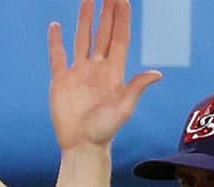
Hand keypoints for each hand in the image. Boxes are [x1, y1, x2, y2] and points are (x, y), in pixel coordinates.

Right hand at [48, 0, 160, 149]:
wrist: (81, 145)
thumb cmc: (104, 130)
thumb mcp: (124, 109)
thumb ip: (136, 88)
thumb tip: (157, 74)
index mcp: (114, 72)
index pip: (119, 38)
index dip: (121, 19)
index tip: (122, 0)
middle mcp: (97, 69)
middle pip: (103, 34)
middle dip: (107, 13)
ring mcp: (79, 73)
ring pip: (83, 40)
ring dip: (86, 20)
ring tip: (88, 0)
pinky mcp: (61, 81)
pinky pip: (58, 56)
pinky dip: (56, 42)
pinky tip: (56, 26)